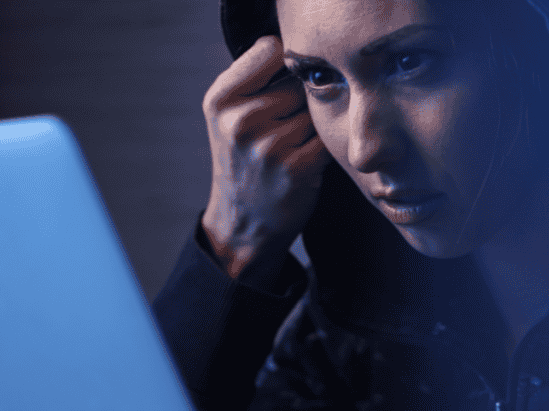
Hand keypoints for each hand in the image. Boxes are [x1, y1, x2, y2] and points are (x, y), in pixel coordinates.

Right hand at [201, 35, 330, 279]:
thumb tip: (303, 52)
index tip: (279, 87)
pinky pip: (328, 137)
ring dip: (314, 127)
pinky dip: (325, 147)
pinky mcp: (298, 168)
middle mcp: (240, 120)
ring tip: (295, 147)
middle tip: (285, 130)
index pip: (271, 49)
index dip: (284, 66)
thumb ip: (255, 79)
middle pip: (299, 83)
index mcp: (220, 100)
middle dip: (300, 102)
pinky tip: (309, 160)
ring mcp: (269, 146)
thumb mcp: (227, 116)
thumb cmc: (243, 161)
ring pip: (317, 111)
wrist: (242, 223)